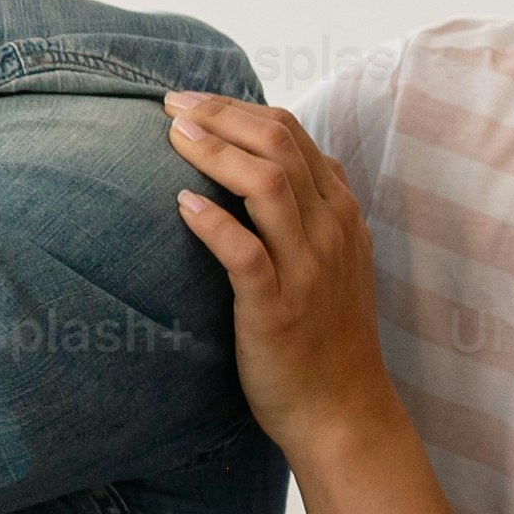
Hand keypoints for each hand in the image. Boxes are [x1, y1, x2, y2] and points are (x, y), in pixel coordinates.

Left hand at [161, 91, 405, 468]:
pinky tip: (183, 204)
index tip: (194, 101)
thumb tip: (272, 165)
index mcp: (340, 215)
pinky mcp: (278, 308)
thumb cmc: (324, 337)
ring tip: (174, 138)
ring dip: (217, 153)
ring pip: (269, 185)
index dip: (240, 108)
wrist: (342, 412)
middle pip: (278, 146)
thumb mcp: (333, 262)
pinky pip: (246, 252)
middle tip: (172, 105)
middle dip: (221, 115)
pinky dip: (214, 222)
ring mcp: (307, 269)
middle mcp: (330, 232)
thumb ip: (311, 212)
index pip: (293, 135)